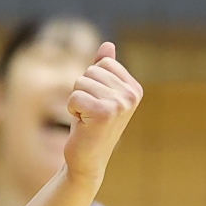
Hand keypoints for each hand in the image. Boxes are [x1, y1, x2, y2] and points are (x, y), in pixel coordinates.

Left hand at [61, 42, 143, 182]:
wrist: (87, 160)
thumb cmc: (90, 126)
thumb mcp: (99, 94)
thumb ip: (105, 70)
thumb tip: (108, 45)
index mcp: (134, 89)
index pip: (103, 64)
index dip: (91, 82)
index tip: (97, 103)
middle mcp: (131, 96)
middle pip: (90, 72)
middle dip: (82, 92)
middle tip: (90, 114)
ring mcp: (120, 104)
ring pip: (80, 83)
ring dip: (76, 101)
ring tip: (86, 119)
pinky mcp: (104, 113)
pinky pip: (74, 97)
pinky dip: (71, 110)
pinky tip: (81, 125)